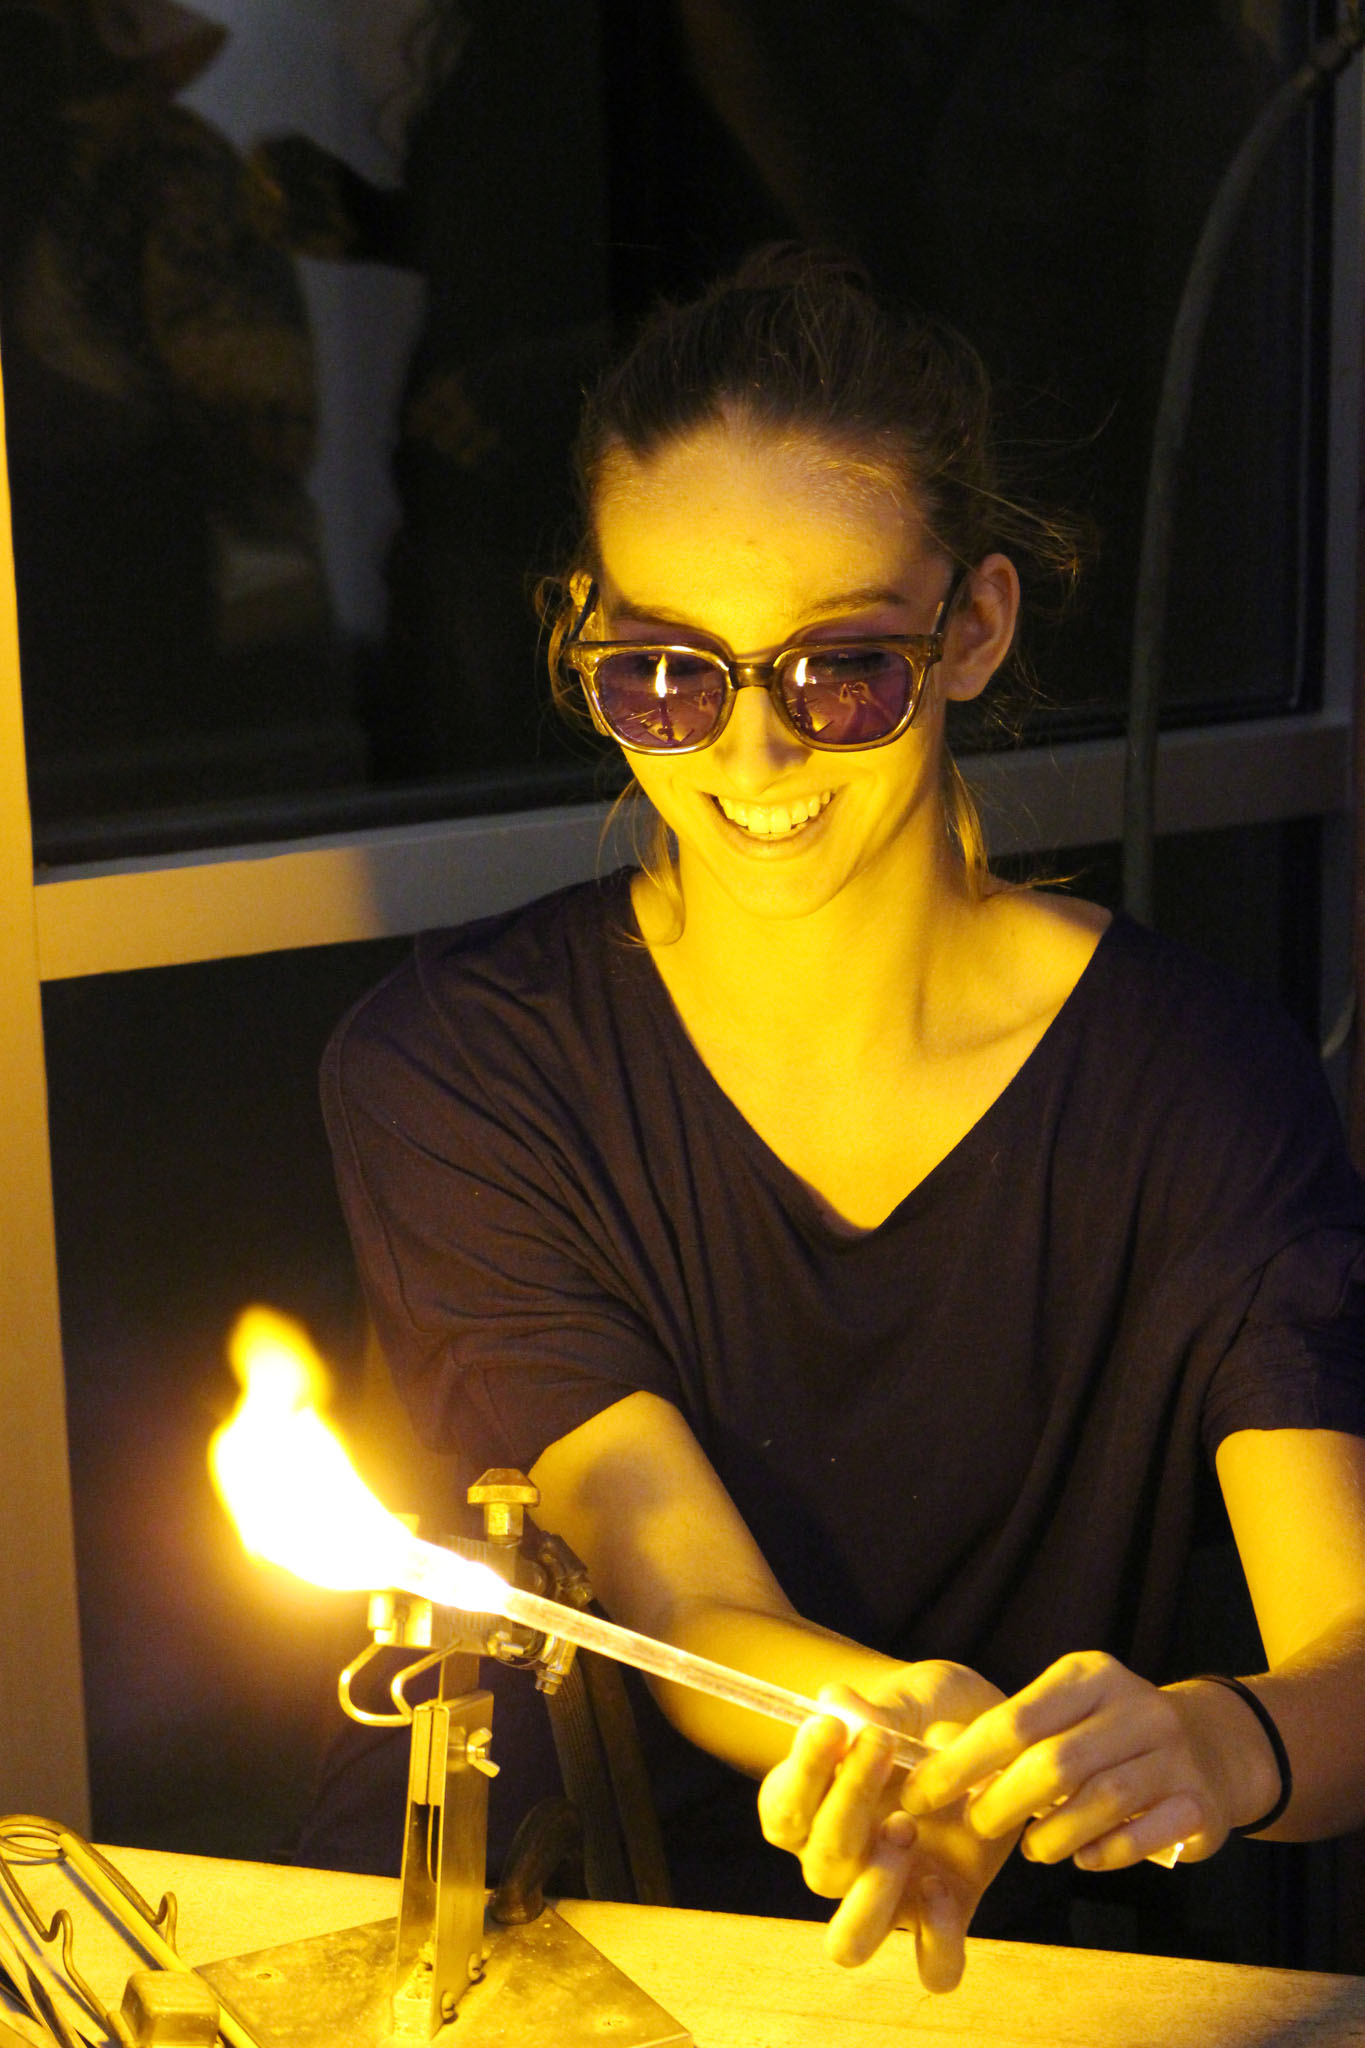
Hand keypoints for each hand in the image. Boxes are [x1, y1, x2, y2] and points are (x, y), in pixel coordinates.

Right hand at [758, 1660, 1010, 1989]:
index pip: (783, 1810)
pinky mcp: (947, 1915)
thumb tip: (835, 1702)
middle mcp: (844, 1860)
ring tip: (905, 1830)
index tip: (831, 1726)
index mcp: (818, 1806)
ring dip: (870, 1896)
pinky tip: (942, 1886)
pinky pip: (935, 1965)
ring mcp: (894, 1894)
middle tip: (883, 1745)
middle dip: (846, 1804)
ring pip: (851, 1941)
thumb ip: (883, 1708)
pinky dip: (937, 1939)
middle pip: (819, 1866)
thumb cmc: (937, 1713)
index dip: (799, 1774)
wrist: (999, 1736)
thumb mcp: (917, 1698)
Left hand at [900, 1652, 1262, 1871]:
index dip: (962, 1763)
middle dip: (1005, 1802)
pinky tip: (1086, 1857)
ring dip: (1055, 1834)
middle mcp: (1135, 1706)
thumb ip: (1007, 1733)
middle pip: (1056, 1763)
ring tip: (1034, 1848)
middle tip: (978, 1826)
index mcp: (1089, 1675)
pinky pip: (1146, 1834)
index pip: (1015, 1720)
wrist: (1210, 1745)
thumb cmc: (1108, 1731)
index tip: (921, 1794)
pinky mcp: (1200, 1802)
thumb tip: (928, 1761)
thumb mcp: (1063, 1710)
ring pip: (1102, 1800)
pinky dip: (1109, 1851)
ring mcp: (1173, 1754)